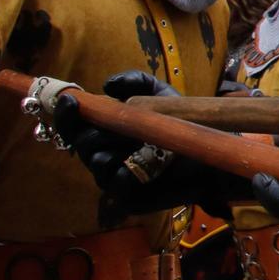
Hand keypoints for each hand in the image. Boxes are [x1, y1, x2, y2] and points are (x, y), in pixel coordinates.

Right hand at [54, 71, 233, 214]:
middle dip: (90, 132)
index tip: (71, 100)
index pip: (75, 125)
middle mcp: (105, 154)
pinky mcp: (129, 198)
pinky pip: (115, 186)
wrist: (211, 153)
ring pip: (96, 163)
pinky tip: (135, 164)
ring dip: (109, 151)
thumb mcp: (160, 95)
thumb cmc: (182, 124)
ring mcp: (115, 177)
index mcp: (107, 131)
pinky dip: (122, 174)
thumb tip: (108, 84)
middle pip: (81, 144)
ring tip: (133, 142)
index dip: (67, 113)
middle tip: (111, 125)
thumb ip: (136, 82)